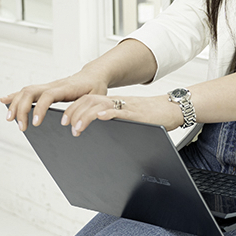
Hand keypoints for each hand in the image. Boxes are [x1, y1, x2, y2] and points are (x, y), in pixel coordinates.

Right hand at [1, 73, 108, 131]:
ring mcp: (47, 86)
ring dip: (16, 104)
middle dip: (22, 109)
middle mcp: (53, 85)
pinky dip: (15, 96)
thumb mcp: (96, 99)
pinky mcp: (45, 89)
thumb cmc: (95, 88)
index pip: (47, 96)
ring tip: (10, 119)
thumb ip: (85, 110)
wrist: (93, 76)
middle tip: (21, 127)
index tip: (36, 123)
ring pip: (26, 91)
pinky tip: (5, 100)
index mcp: (65, 88)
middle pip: (30, 92)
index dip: (40, 109)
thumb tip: (73, 125)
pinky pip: (27, 91)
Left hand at [60, 93, 183, 135]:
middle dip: (74, 113)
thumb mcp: (129, 119)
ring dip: (86, 116)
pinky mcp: (138, 113)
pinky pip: (121, 111)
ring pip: (100, 105)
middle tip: (65, 126)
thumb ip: (115, 122)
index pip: (87, 101)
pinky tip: (101, 118)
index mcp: (113, 104)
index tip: (63, 121)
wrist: (172, 109)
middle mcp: (117, 103)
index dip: (72, 109)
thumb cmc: (152, 116)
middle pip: (89, 101)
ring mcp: (126, 107)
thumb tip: (98, 134)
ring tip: (77, 127)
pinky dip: (109, 114)